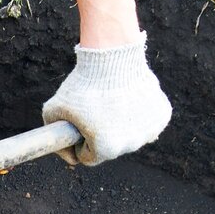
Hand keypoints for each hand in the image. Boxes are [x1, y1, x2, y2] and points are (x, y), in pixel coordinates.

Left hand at [42, 32, 171, 165]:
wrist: (112, 56)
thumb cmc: (82, 85)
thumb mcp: (54, 110)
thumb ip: (51, 133)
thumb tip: (59, 146)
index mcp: (105, 149)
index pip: (87, 157)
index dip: (78, 143)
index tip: (77, 127)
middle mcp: (131, 144)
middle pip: (110, 148)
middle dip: (100, 135)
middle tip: (94, 112)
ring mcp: (150, 130)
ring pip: (129, 135)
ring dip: (120, 125)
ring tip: (111, 103)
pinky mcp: (162, 115)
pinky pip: (146, 121)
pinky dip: (139, 114)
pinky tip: (129, 98)